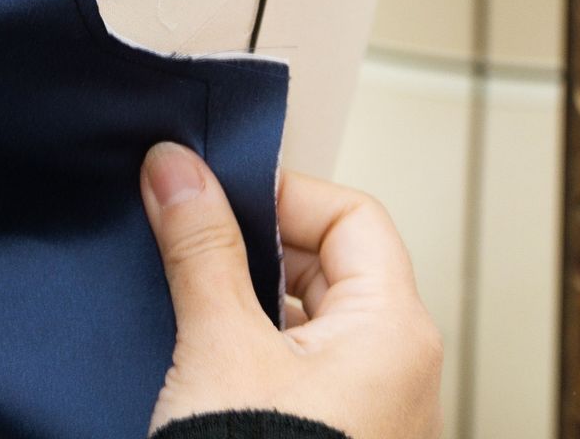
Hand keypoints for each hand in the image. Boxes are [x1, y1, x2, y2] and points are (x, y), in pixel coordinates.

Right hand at [140, 144, 444, 438]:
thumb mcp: (218, 342)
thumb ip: (199, 246)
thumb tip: (176, 167)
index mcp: (396, 328)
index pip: (351, 215)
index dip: (280, 196)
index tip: (211, 198)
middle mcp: (402, 369)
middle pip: (335, 264)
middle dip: (257, 251)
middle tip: (191, 249)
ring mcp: (376, 412)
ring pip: (313, 320)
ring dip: (250, 303)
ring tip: (192, 308)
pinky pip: (304, 371)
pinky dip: (256, 351)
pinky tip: (205, 363)